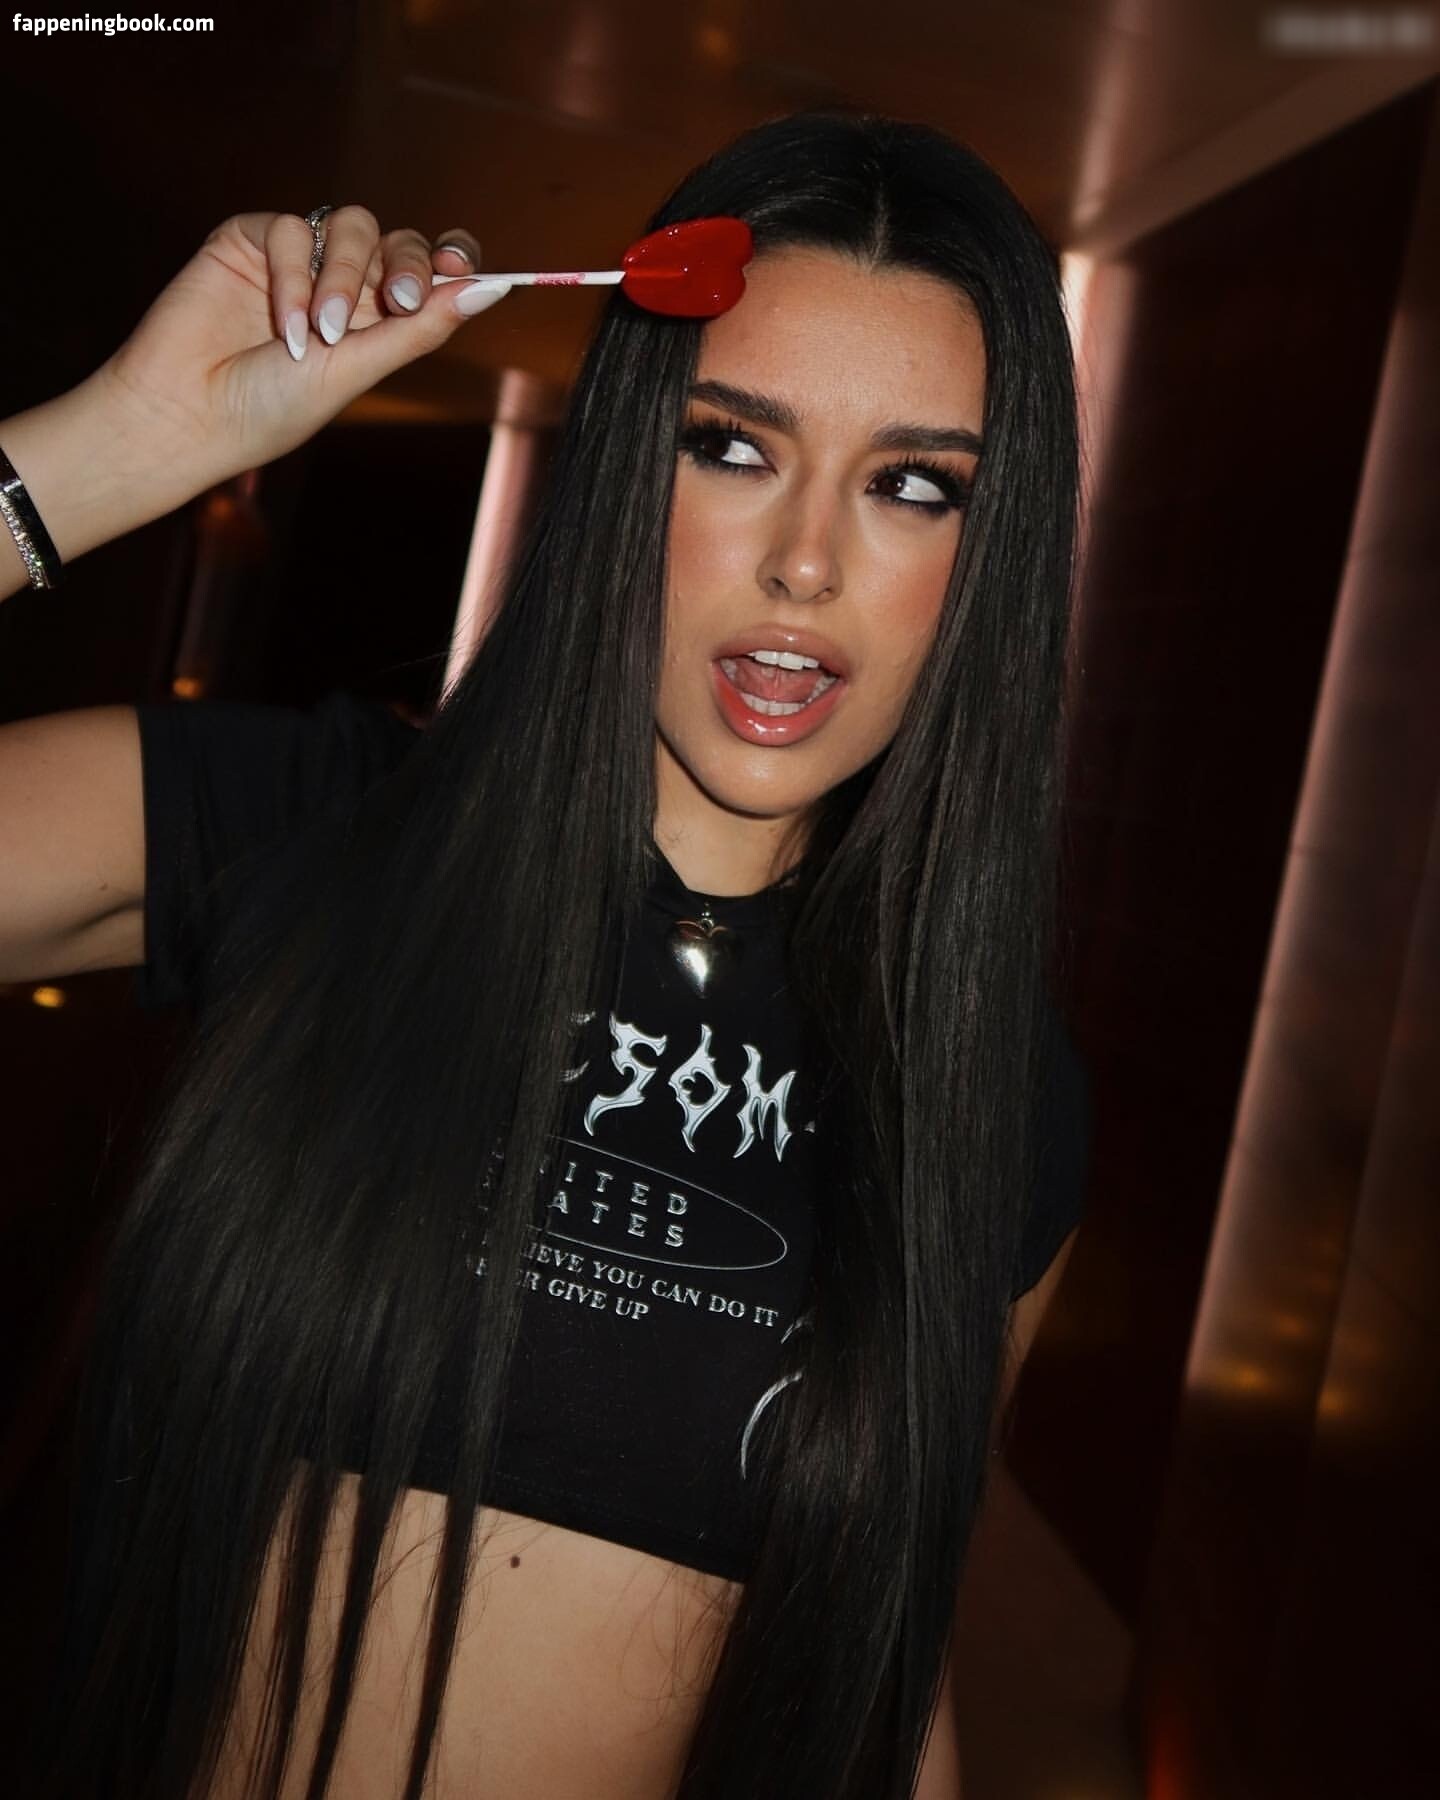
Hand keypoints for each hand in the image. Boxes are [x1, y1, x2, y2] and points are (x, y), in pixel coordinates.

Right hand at [93, 207, 509, 493]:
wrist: (188, 415)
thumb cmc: (270, 409)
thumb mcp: (356, 370)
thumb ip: (420, 327)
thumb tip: (491, 290)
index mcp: (377, 322)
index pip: (431, 272)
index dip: (451, 260)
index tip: (459, 271)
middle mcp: (343, 286)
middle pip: (399, 241)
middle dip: (407, 265)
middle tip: (397, 302)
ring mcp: (298, 261)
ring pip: (350, 225)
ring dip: (344, 275)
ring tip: (321, 332)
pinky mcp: (250, 240)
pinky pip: (290, 228)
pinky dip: (292, 276)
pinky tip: (281, 325)